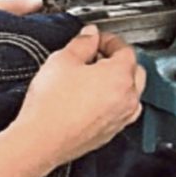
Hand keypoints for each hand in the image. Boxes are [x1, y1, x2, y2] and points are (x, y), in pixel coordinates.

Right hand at [13, 25, 144, 166]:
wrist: (41, 141)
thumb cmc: (52, 106)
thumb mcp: (63, 60)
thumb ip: (82, 43)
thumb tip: (89, 36)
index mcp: (120, 77)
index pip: (125, 49)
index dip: (108, 40)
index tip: (95, 39)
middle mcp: (127, 99)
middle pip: (134, 70)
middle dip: (117, 60)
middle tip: (95, 55)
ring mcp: (121, 119)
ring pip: (130, 93)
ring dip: (117, 82)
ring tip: (92, 77)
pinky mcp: (110, 133)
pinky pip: (120, 111)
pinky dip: (111, 101)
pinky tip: (90, 99)